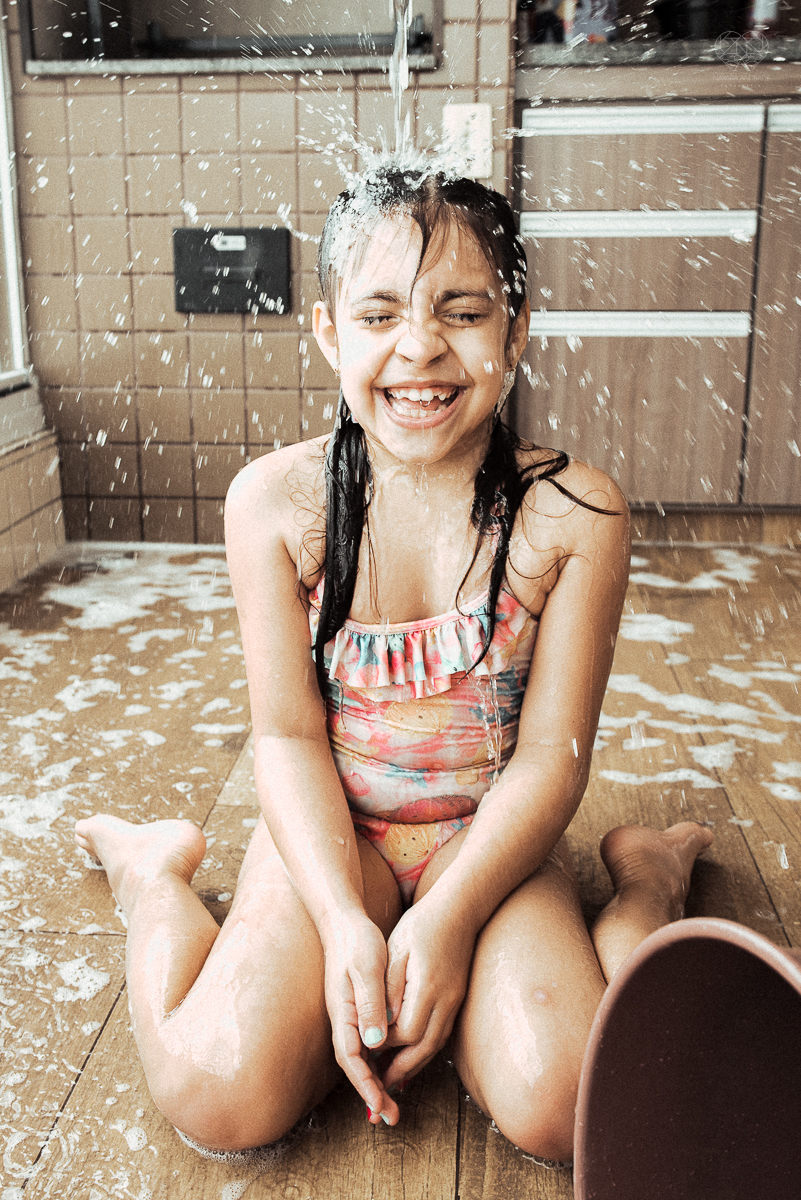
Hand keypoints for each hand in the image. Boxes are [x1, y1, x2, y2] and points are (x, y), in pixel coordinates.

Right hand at [320, 910, 399, 1125]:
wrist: (344, 920)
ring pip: (361, 1058)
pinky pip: (366, 1044)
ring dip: (375, 1082)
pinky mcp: (357, 1008)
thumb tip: (375, 1042)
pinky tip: (391, 1068)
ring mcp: (349, 1015)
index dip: (366, 1085)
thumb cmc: (357, 941)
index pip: (352, 1059)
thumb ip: (370, 1003)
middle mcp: (343, 1019)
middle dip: (372, 1093)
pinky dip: (377, 1062)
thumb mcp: (367, 968)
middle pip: (355, 1065)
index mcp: (343, 1013)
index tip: (380, 1106)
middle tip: (391, 1118)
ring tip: (393, 1104)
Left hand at [382, 900, 475, 1091]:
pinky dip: (426, 1048)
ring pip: (435, 1044)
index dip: (384, 1044)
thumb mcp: (397, 951)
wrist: (459, 908)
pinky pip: (442, 1032)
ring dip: (415, 1064)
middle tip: (380, 1087)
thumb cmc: (421, 925)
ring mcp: (456, 1001)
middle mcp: (446, 1001)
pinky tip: (413, 1052)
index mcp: (428, 989)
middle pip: (423, 1048)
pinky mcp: (458, 998)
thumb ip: (388, 990)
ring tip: (394, 1079)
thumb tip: (379, 1027)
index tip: (366, 1047)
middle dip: (401, 1070)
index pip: (404, 1033)